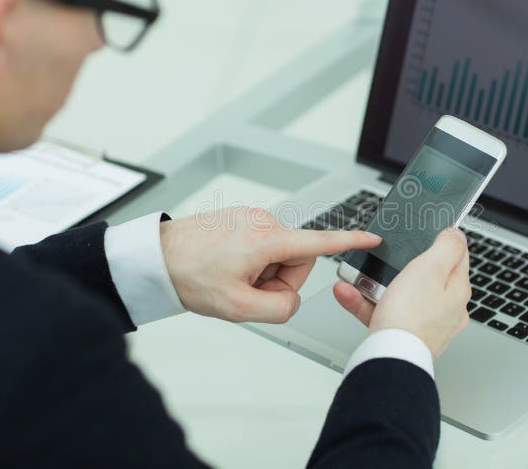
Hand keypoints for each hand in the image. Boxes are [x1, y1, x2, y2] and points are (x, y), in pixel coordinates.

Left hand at [160, 207, 381, 323]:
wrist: (156, 258)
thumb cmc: (188, 275)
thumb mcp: (237, 308)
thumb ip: (278, 309)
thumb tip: (290, 300)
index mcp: (266, 239)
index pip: (320, 242)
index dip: (350, 242)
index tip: (372, 238)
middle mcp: (263, 222)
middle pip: (296, 260)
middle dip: (277, 280)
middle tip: (246, 289)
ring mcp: (252, 218)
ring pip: (279, 256)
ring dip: (263, 273)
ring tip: (233, 277)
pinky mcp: (243, 220)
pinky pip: (263, 248)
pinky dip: (253, 263)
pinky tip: (229, 268)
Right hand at [334, 228, 470, 357]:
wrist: (389, 359)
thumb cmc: (410, 318)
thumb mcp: (430, 268)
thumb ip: (447, 247)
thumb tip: (456, 234)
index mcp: (457, 290)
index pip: (457, 256)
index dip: (440, 241)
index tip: (423, 235)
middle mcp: (445, 309)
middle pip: (424, 275)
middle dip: (399, 265)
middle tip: (385, 261)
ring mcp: (425, 323)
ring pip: (399, 294)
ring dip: (374, 283)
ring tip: (357, 278)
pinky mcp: (403, 334)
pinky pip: (383, 311)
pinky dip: (365, 302)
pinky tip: (348, 293)